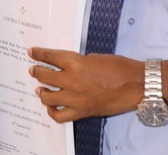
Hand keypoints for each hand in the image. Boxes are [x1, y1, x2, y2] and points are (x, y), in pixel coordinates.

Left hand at [27, 47, 144, 122]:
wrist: (136, 85)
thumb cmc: (120, 68)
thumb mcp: (94, 58)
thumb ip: (77, 62)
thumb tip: (66, 66)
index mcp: (75, 62)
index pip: (49, 56)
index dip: (38, 54)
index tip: (31, 52)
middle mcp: (72, 80)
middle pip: (44, 75)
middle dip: (36, 71)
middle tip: (33, 70)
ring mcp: (75, 98)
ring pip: (47, 96)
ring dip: (42, 91)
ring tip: (40, 89)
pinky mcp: (82, 111)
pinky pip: (59, 115)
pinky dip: (52, 111)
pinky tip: (51, 106)